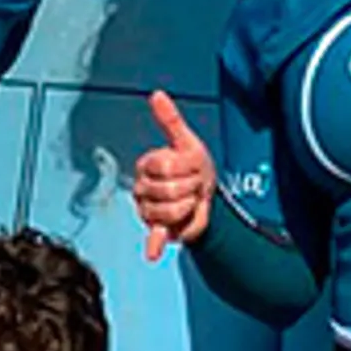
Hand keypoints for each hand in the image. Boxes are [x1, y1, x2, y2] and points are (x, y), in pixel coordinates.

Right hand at [132, 89, 214, 257]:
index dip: (186, 167)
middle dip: (191, 187)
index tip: (192, 166)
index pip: (165, 167)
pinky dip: (153, 245)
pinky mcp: (159, 228)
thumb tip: (156, 94)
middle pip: (169, 189)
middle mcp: (143, 187)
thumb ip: (170, 120)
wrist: (207, 195)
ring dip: (189, 206)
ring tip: (190, 200)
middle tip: (194, 185)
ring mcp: (148, 209)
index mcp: (148, 165)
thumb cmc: (195, 166)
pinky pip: (154, 236)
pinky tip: (152, 255)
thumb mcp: (187, 142)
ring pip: (170, 210)